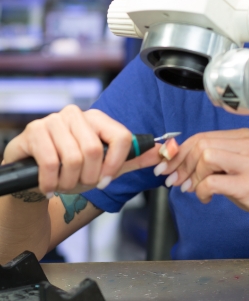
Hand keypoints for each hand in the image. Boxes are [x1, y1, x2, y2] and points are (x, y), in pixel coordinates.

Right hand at [3, 105, 165, 195]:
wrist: (33, 175)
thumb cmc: (72, 169)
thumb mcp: (106, 166)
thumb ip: (134, 158)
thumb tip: (163, 151)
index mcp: (98, 119)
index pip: (122, 137)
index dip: (116, 163)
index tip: (106, 180)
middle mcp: (77, 114)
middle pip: (95, 150)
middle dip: (89, 177)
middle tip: (80, 183)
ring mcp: (54, 121)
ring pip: (73, 158)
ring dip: (69, 181)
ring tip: (63, 183)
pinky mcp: (34, 131)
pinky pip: (50, 162)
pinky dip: (51, 182)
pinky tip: (49, 185)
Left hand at [156, 128, 248, 227]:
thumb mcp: (242, 166)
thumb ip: (217, 162)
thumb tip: (181, 165)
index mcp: (244, 138)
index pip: (202, 136)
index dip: (179, 151)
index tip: (167, 165)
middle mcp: (248, 145)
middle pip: (201, 143)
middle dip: (181, 163)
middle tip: (174, 180)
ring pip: (206, 156)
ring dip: (193, 175)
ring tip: (194, 189)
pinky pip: (213, 181)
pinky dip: (201, 190)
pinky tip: (206, 198)